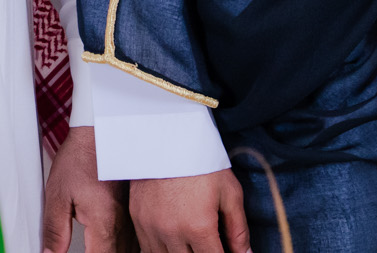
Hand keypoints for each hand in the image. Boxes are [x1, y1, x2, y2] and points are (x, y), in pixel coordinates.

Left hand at [43, 127, 129, 252]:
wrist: (101, 133)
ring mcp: (132, 221)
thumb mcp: (58, 194)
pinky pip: (134, 244)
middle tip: (85, 247)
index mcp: (104, 223)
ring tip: (94, 246)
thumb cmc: (81, 157)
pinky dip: (122, 248)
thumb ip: (55, 230)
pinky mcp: (134, 215)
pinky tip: (110, 244)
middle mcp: (123, 226)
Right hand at [129, 168, 249, 252]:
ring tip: (192, 243)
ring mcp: (151, 227)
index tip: (226, 250)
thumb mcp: (230, 193)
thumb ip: (238, 230)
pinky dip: (162, 251)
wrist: (167, 134)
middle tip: (209, 244)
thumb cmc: (201, 161)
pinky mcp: (138, 219)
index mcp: (198, 227)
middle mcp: (171, 232)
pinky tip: (175, 243)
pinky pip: (149, 249)